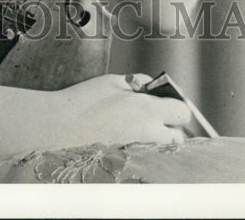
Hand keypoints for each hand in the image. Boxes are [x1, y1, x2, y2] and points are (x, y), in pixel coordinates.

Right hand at [50, 72, 190, 146]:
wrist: (62, 127)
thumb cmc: (84, 101)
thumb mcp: (113, 81)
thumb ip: (138, 83)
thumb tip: (150, 86)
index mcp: (148, 109)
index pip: (182, 112)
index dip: (176, 105)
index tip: (168, 101)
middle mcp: (149, 133)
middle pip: (178, 137)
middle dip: (171, 127)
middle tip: (156, 116)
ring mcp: (140, 151)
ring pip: (164, 150)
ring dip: (160, 141)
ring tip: (142, 129)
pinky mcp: (129, 162)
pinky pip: (148, 157)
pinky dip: (145, 149)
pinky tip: (128, 138)